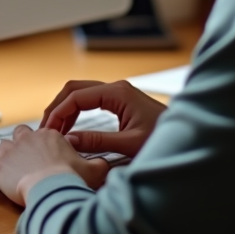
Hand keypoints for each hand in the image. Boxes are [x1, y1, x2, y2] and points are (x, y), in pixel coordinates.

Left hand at [0, 125, 109, 205]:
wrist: (52, 188)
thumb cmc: (72, 179)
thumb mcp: (93, 170)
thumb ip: (99, 165)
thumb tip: (106, 165)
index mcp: (49, 136)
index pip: (39, 134)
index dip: (38, 145)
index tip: (39, 156)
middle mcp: (27, 138)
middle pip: (17, 134)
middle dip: (16, 145)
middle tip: (18, 159)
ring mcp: (9, 150)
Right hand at [40, 79, 167, 157]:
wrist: (190, 139)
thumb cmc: (164, 141)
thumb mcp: (130, 145)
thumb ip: (98, 142)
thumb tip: (68, 140)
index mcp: (117, 93)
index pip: (76, 96)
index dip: (58, 113)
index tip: (48, 131)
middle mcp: (116, 88)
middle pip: (74, 89)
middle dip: (57, 107)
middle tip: (45, 129)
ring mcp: (118, 93)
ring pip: (81, 93)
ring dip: (65, 109)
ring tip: (54, 131)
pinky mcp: (120, 102)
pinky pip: (90, 100)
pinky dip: (75, 111)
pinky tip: (70, 128)